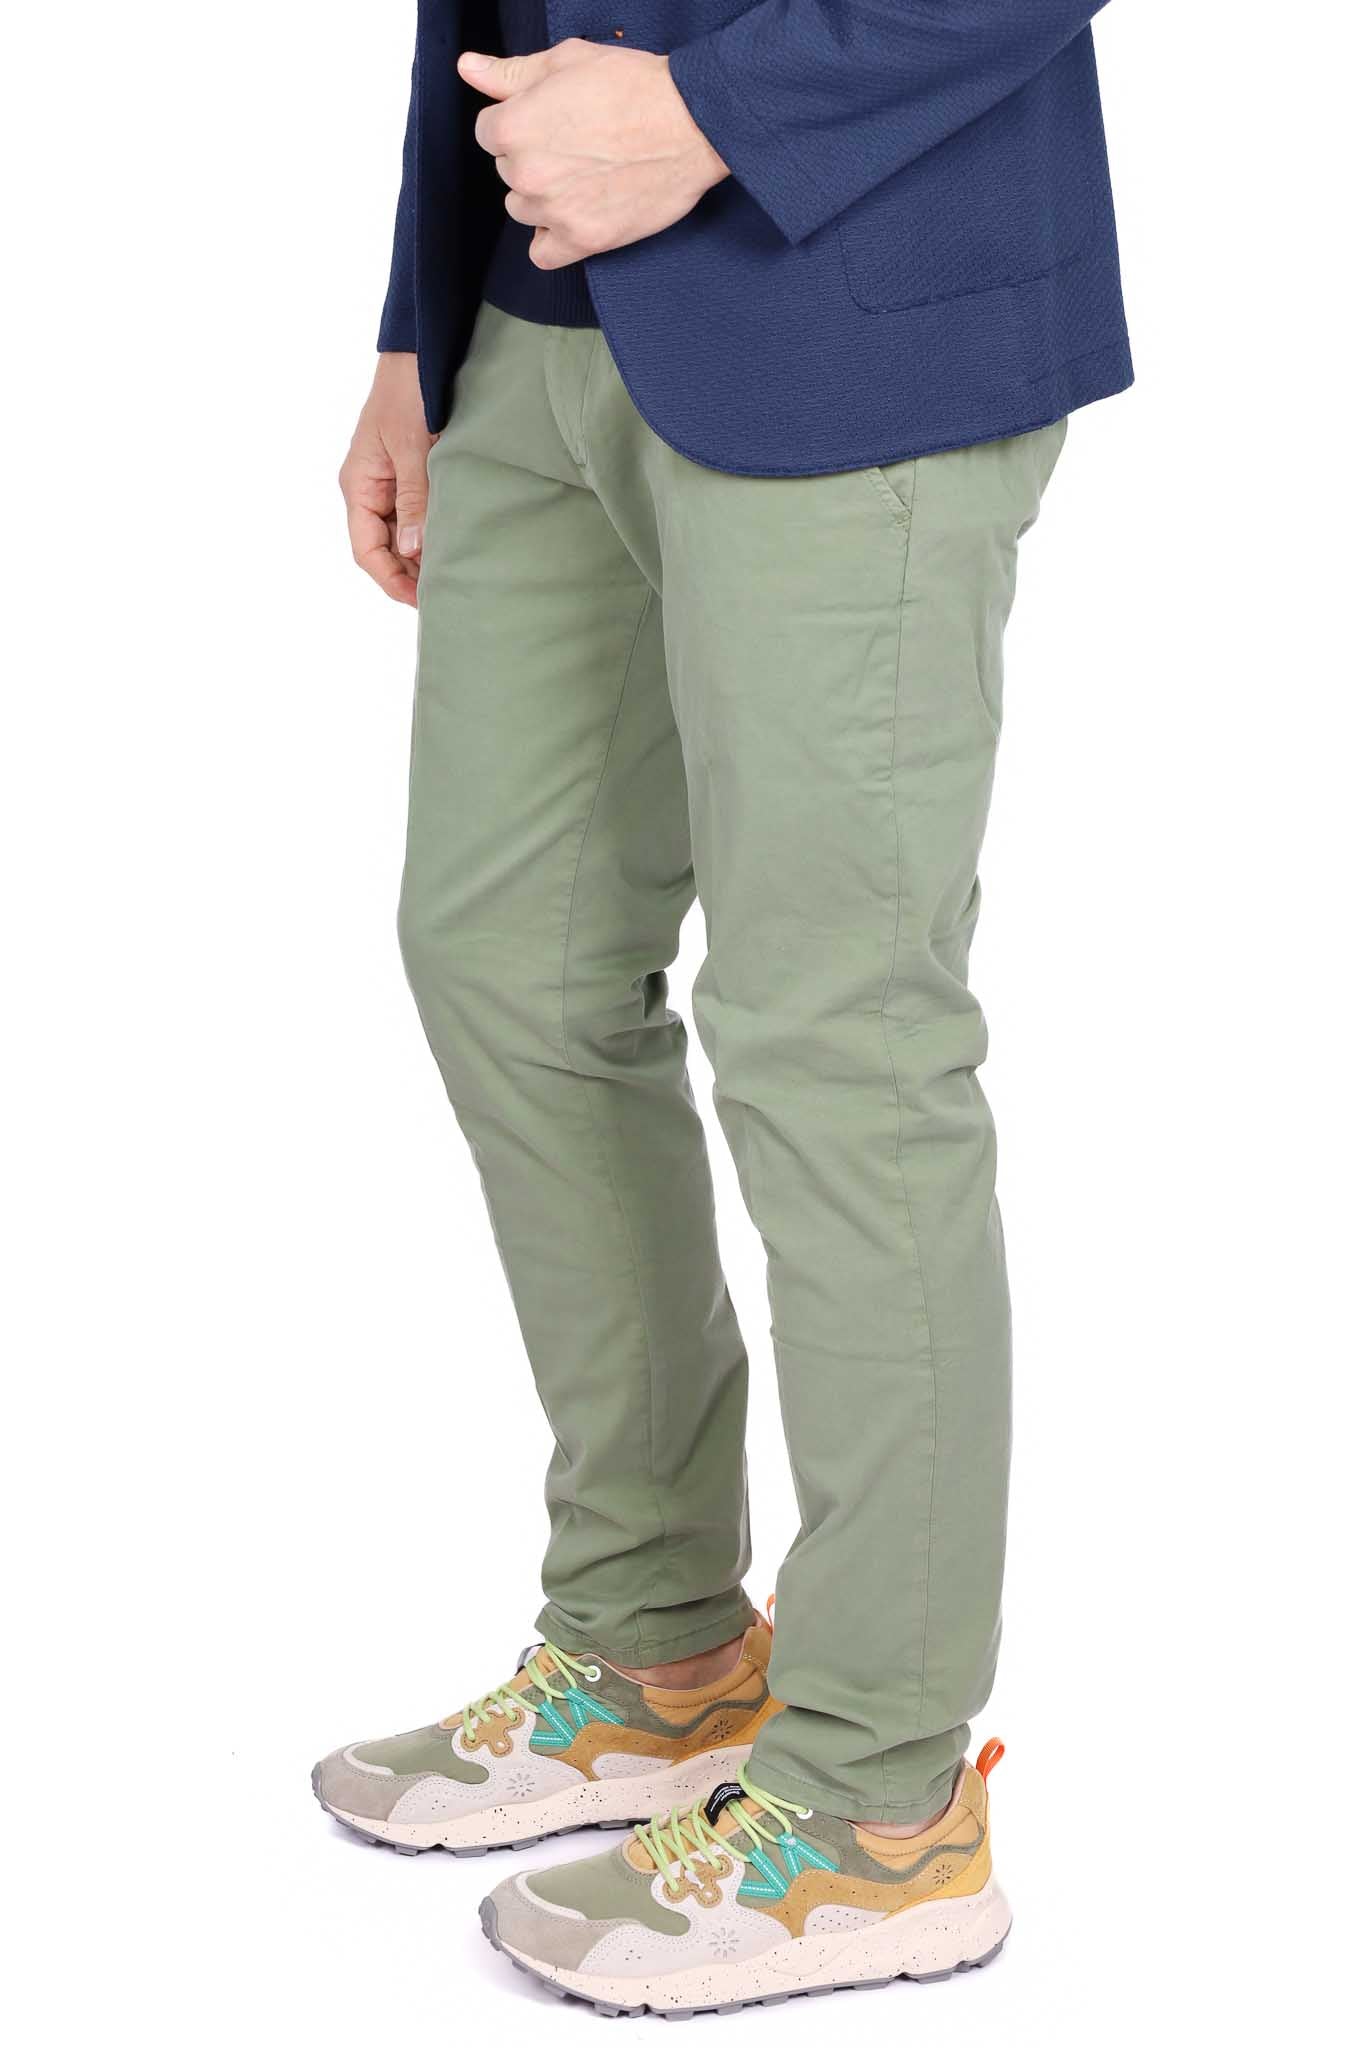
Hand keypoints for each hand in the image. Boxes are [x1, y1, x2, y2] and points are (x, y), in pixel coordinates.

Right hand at [339, 353, 434, 607]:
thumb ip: (415, 500)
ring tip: (456, 573)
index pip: (366, 550)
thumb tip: (415, 551)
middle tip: (448, 592)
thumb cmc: (410, 391)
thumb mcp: (413, 447)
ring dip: (424, 555)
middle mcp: (370, 490)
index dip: (391, 580)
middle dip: (410, 573)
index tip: (421, 600)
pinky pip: (417, 515)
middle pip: (384, 549)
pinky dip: (433, 533)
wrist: (422, 351)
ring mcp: (389, 484)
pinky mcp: (410, 476)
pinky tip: (456, 544)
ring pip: (402, 536)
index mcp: (359, 485)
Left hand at [459, 41, 728, 269]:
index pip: (488, 132)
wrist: (691, 124)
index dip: (519, 122)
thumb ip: (511, 72)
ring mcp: (555, 211)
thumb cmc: (634, 87)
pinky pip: (543, 255)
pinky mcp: (584, 240)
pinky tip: (573, 217)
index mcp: (515, 126)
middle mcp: (528, 173)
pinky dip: (553, 241)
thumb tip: (468, 69)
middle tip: (576, 144)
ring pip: (523, 210)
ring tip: (583, 175)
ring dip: (544, 197)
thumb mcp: (566, 61)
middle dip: (533, 158)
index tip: (550, 120)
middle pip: (507, 172)